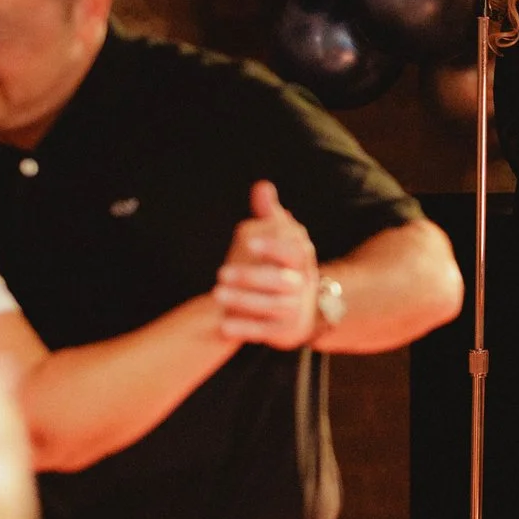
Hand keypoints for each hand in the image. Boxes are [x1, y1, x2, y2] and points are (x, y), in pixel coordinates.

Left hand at [214, 180, 322, 349]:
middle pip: (279, 281)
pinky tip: (223, 325)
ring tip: (216, 294)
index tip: (248, 242)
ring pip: (270, 306)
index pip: (293, 252)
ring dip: (243, 300)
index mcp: (302, 260)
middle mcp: (302, 286)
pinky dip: (245, 328)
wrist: (300, 312)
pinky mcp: (284, 332)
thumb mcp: (281, 239)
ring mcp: (295, 310)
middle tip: (220, 272)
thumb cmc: (283, 267)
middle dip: (250, 276)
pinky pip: (264, 331)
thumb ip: (270, 215)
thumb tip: (262, 187)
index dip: (273, 246)